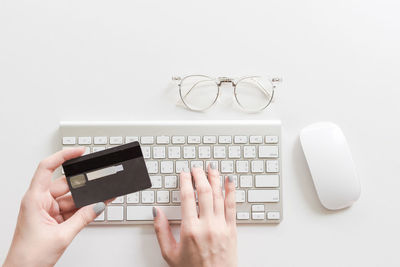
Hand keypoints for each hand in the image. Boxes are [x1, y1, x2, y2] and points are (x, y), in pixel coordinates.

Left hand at [4, 148, 106, 266]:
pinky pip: (70, 209)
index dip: (63, 156)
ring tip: (101, 198)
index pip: (46, 168)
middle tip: (99, 183)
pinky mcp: (52, 219)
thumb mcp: (62, 235)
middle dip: (82, 186)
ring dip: (84, 201)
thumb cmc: (29, 257)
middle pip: (64, 185)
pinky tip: (94, 208)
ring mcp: (46, 211)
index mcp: (34, 199)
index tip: (79, 152)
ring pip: (70, 198)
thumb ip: (83, 218)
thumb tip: (98, 204)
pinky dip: (82, 210)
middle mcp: (39, 202)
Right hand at [153, 164, 236, 266]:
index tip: (184, 174)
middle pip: (205, 192)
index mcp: (190, 230)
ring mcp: (222, 227)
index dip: (186, 181)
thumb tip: (157, 212)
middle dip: (200, 176)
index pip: (188, 197)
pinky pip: (232, 206)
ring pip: (219, 195)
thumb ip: (162, 231)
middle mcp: (207, 226)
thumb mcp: (170, 254)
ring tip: (212, 168)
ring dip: (215, 178)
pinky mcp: (232, 230)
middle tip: (196, 168)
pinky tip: (230, 181)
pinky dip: (231, 191)